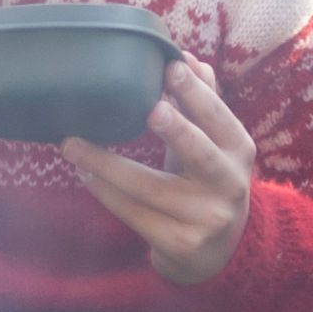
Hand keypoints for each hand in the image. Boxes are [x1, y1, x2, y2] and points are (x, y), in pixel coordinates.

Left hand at [60, 58, 254, 286]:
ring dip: (107, 164)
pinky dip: (106, 193)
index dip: (197, 93)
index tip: (172, 67)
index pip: (219, 118)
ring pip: (152, 188)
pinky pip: (135, 215)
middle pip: (201, 154)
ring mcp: (206, 218)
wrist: (218, 252)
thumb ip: (203, 104)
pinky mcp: (180, 244)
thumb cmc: (207, 182)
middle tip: (150, 108)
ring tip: (72, 145)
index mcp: (239, 150)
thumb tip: (190, 59)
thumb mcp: (213, 145)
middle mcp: (229, 184)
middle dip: (177, 130)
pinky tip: (85, 175)